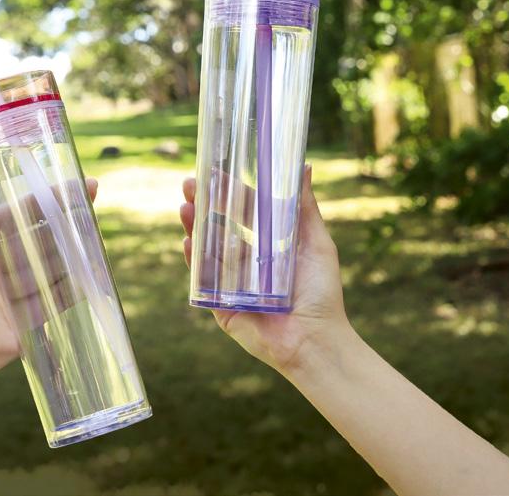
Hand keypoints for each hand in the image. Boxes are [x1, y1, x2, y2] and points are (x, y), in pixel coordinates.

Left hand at [0, 178, 97, 411]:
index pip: (13, 217)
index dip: (37, 198)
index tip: (61, 180)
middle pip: (37, 238)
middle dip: (63, 217)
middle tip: (90, 193)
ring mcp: (13, 298)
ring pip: (50, 266)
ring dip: (72, 246)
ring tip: (93, 223)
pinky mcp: (25, 326)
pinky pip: (54, 301)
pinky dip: (74, 286)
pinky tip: (92, 267)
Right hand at [180, 165, 349, 374]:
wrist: (316, 340)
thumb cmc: (322, 294)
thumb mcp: (316, 243)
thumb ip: (306, 208)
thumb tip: (306, 167)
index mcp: (267, 245)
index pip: (242, 212)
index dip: (227, 191)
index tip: (212, 170)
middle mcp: (246, 261)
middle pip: (218, 226)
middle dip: (203, 205)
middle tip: (190, 184)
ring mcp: (230, 282)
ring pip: (206, 248)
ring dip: (194, 227)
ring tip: (185, 207)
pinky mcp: (219, 304)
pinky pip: (203, 279)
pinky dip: (193, 260)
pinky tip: (188, 241)